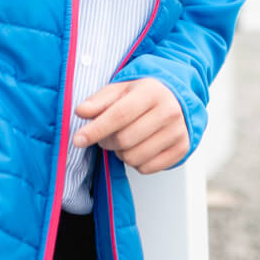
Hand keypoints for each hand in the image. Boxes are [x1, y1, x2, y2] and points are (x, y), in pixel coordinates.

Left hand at [72, 79, 188, 174]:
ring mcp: (178, 132)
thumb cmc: (144, 95)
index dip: (95, 129)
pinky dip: (135, 163)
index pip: (119, 115)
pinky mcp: (182, 149)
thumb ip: (98, 101)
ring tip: (124, 141)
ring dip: (120, 154)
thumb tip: (81, 112)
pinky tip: (138, 148)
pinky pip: (146, 168)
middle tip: (106, 136)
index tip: (78, 139)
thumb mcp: (120, 90)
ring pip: (134, 157)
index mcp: (152, 92)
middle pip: (124, 140)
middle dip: (107, 142)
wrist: (176, 100)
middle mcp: (169, 111)